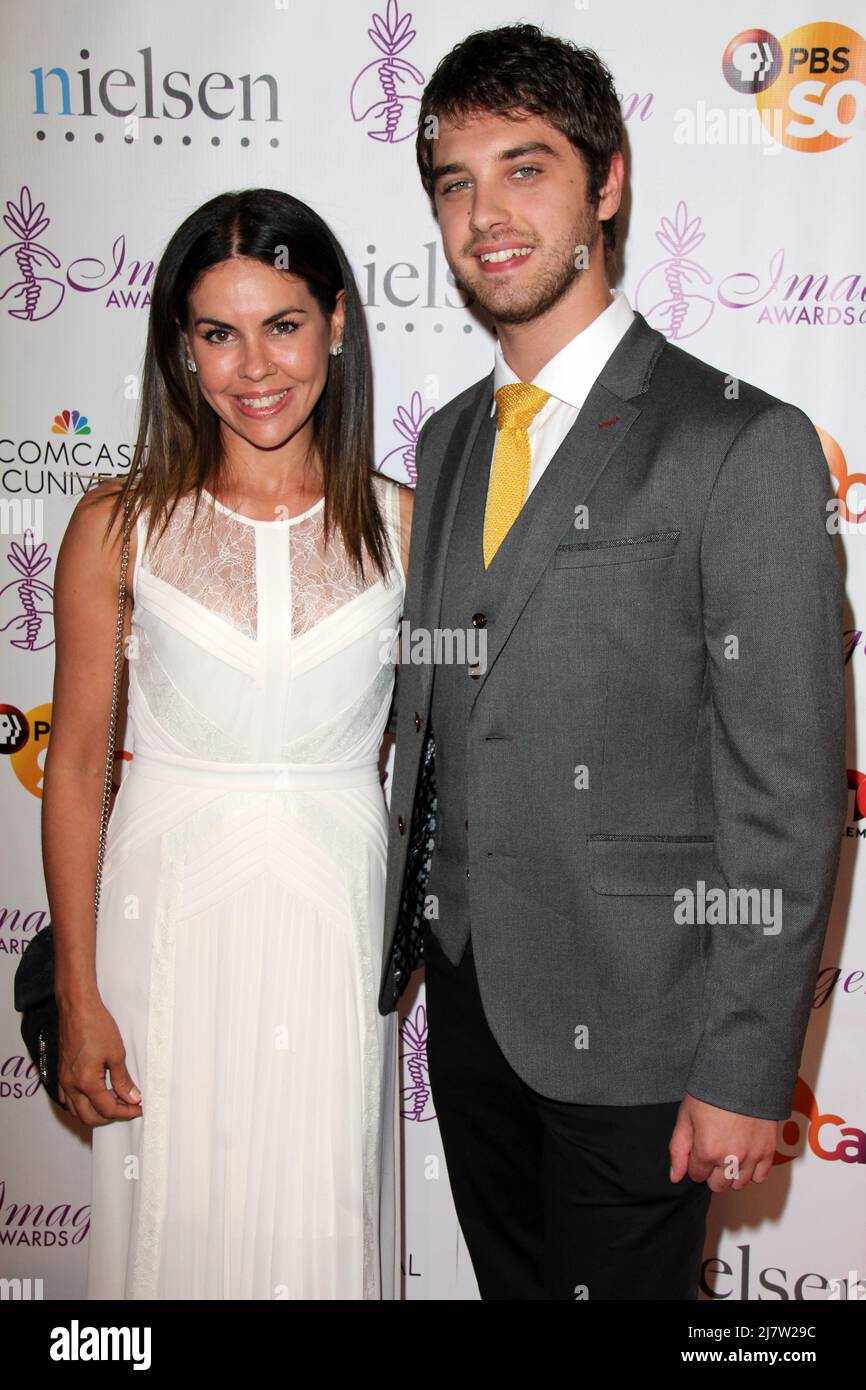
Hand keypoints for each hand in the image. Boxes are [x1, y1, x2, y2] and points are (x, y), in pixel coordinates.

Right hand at [57, 996, 142, 1125]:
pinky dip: (81, 1104)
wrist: (78, 1008)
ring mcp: (64, 1080)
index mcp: (86, 1083)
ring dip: (95, 1112)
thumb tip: (132, 1097)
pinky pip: (67, 1099)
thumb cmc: (95, 1025)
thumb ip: (123, 1080)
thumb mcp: (116, 1054)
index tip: (138, 1108)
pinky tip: (95, 1095)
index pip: (107, 1109)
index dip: (125, 1112)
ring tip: (113, 1102)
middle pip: (89, 1117)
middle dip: (110, 1117)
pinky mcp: (61, 1073)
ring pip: (76, 1111)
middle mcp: (71, 1085)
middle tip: (127, 1108)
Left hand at [669, 1092, 777, 1191]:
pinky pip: (760, 1177)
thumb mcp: (686, 1117)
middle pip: (718, 1185)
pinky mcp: (768, 1150)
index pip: (697, 1176)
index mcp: (707, 1150)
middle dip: (711, 1172)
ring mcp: (752, 1156)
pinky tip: (744, 1156)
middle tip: (711, 1151)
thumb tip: (675, 1176)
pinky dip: (751, 1172)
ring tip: (727, 1153)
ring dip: (730, 1174)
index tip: (698, 1146)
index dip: (694, 1161)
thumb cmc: (711, 1091)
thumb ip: (678, 1150)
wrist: (741, 1074)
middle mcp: (731, 1158)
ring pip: (739, 1184)